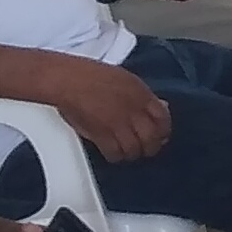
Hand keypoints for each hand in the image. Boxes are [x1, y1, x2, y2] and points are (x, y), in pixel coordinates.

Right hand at [49, 59, 172, 160]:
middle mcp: (133, 110)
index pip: (164, 119)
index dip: (163, 131)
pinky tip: (114, 153)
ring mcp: (118, 123)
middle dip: (151, 147)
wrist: (68, 79)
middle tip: (146, 148)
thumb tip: (160, 106)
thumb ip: (144, 95)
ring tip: (128, 151)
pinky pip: (115, 154)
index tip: (160, 135)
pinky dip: (115, 156)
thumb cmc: (91, 75)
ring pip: (134, 149)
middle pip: (152, 138)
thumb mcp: (126, 79)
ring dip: (132, 153)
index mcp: (142, 94)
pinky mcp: (102, 134)